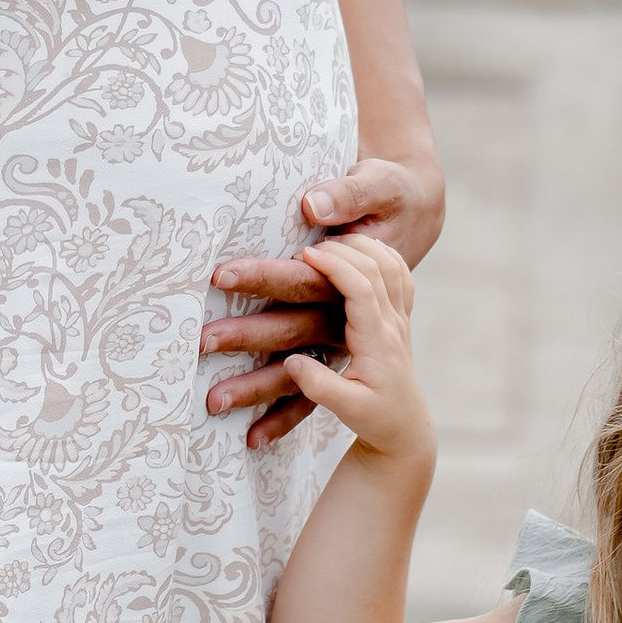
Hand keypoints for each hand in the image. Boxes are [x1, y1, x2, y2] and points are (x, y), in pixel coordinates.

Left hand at [204, 152, 447, 449]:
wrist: (419, 215)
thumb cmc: (395, 195)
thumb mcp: (381, 185)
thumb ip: (348, 194)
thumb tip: (311, 205)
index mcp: (358, 277)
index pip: (306, 280)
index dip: (266, 277)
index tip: (221, 275)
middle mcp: (354, 314)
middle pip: (295, 327)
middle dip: (247, 335)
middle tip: (202, 338)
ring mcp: (347, 338)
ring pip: (299, 367)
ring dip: (257, 385)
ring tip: (211, 401)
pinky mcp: (343, 351)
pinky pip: (315, 395)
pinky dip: (285, 416)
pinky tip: (253, 437)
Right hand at [279, 234, 433, 462]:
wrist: (406, 428)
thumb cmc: (376, 419)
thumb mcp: (347, 409)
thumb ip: (320, 386)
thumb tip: (292, 362)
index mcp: (378, 342)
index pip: (362, 289)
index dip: (336, 266)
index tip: (306, 254)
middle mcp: (393, 324)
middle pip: (377, 267)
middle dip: (343, 247)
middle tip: (308, 244)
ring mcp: (400, 318)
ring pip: (392, 265)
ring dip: (363, 245)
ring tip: (331, 240)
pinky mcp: (400, 318)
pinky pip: (399, 274)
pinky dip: (381, 253)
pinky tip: (360, 250)